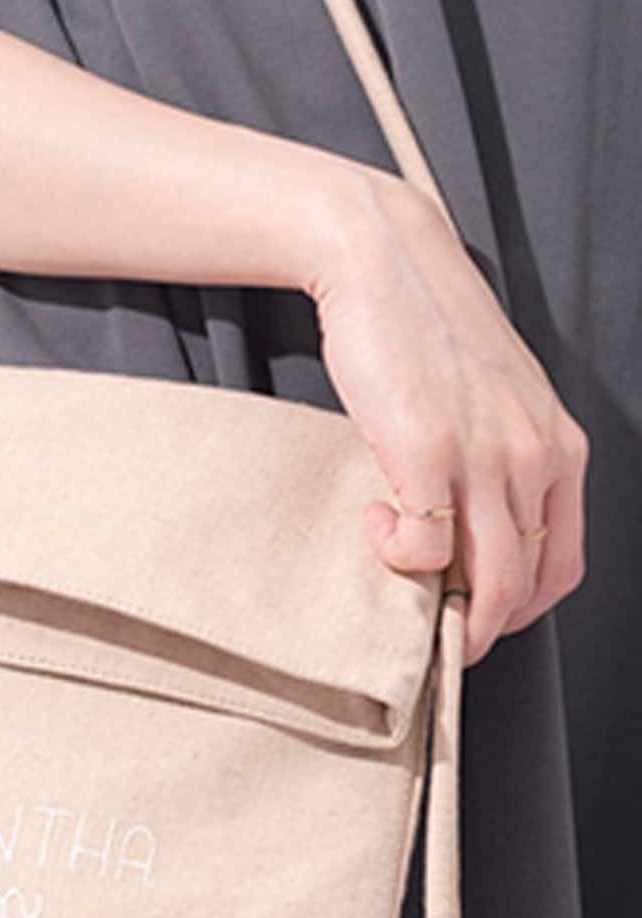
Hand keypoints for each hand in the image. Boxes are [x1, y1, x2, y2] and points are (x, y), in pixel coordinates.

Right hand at [309, 173, 587, 666]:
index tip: (475, 616)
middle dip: (479, 632)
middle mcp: (536, 456)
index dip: (519, 612)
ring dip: (444, 617)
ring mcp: (485, 456)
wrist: (387, 262)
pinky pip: (424, 548)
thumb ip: (499, 466)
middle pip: (526, 588)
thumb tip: (466, 540)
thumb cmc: (431, 333)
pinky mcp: (427, 451)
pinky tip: (374, 522)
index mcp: (560, 447)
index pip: (562, 568)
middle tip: (435, 635)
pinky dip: (396, 556)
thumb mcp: (493, 404)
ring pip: (486, 584)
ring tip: (402, 596)